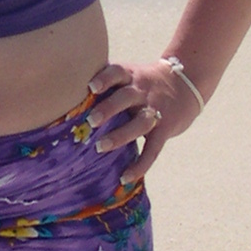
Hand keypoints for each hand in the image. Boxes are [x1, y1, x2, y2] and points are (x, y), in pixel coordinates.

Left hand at [86, 58, 200, 185]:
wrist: (185, 84)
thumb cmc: (144, 83)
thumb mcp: (129, 74)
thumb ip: (107, 83)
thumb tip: (65, 95)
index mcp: (130, 76)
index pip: (117, 73)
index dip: (105, 78)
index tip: (91, 87)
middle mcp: (142, 91)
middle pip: (126, 97)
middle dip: (109, 108)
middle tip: (91, 120)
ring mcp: (155, 110)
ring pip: (139, 122)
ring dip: (120, 135)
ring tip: (100, 147)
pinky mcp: (165, 129)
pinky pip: (153, 149)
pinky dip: (140, 165)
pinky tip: (125, 177)